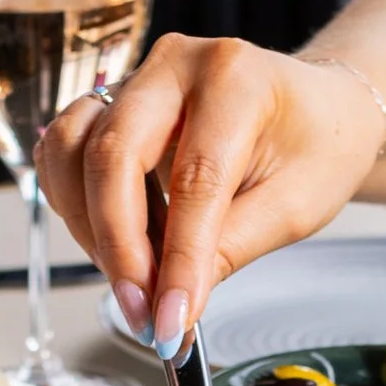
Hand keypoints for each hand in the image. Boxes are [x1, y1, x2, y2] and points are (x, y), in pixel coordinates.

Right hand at [38, 38, 385, 352]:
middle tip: (141, 311)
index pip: (192, 179)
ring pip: (72, 150)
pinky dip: (78, 206)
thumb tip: (172, 306)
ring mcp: (137, 79)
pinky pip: (65, 152)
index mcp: (236, 79)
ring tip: (136, 277)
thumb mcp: (294, 208)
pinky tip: (121, 240)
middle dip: (118, 247)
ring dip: (90, 228)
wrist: (320, 110)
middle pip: (112, 155)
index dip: (176, 259)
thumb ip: (228, 251)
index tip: (169, 320)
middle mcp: (177, 65)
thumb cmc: (317, 146)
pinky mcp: (112, 102)